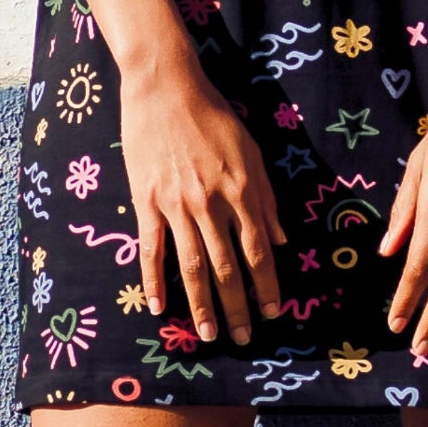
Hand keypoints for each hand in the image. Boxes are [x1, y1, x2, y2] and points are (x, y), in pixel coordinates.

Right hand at [119, 58, 287, 345]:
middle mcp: (211, 203)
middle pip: (227, 267)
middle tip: (245, 338)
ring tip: (207, 335)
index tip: (274, 313)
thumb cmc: (213, 115)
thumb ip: (266, 198)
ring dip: (201, 305)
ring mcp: (176, 205)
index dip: (268, 285)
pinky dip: (153, 281)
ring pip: (191, 267)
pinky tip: (158, 308)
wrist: (165, 88)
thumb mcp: (250, 150)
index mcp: (241, 190)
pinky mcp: (146, 201)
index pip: (259, 250)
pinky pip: (151, 249)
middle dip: (238, 307)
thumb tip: (281, 240)